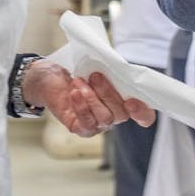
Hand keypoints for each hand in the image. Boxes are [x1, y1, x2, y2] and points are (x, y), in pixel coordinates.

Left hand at [24, 60, 154, 135]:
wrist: (50, 78)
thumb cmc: (78, 71)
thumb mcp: (99, 67)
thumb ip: (114, 72)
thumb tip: (121, 68)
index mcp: (124, 102)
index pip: (144, 116)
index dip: (143, 113)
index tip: (132, 101)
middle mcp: (113, 116)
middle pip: (122, 114)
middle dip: (108, 93)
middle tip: (95, 75)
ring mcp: (97, 125)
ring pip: (105, 118)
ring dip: (92, 98)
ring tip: (79, 81)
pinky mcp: (80, 128)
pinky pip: (86, 123)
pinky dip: (81, 106)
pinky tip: (74, 92)